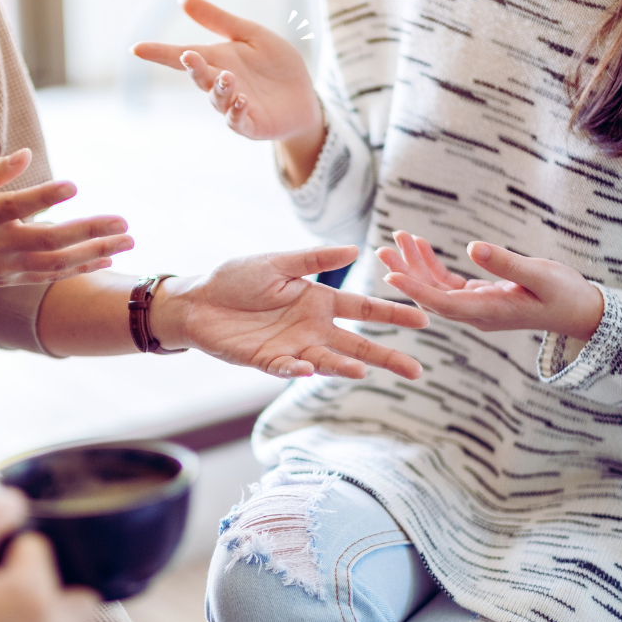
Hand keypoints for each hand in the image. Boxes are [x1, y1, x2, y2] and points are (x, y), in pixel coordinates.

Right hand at [0, 149, 133, 305]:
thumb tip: (25, 153)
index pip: (18, 206)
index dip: (45, 197)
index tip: (73, 186)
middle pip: (51, 240)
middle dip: (90, 231)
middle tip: (124, 221)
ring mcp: (7, 266)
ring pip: (58, 263)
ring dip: (96, 251)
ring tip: (129, 240)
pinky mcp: (12, 280)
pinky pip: (52, 275)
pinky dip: (80, 267)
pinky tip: (105, 256)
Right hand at [131, 0, 320, 143]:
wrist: (303, 97)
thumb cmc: (275, 66)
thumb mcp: (250, 35)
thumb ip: (218, 20)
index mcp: (217, 60)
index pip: (183, 56)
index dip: (160, 53)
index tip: (137, 48)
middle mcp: (220, 84)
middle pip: (199, 77)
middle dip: (193, 68)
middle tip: (189, 56)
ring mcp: (233, 106)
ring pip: (217, 99)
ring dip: (219, 88)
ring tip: (227, 77)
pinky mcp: (249, 125)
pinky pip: (237, 121)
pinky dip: (236, 111)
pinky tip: (241, 100)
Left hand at [154, 245, 429, 378]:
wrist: (197, 299)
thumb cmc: (236, 278)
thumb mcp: (277, 263)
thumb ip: (313, 260)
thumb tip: (355, 250)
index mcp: (318, 300)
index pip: (363, 308)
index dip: (392, 313)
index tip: (424, 318)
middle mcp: (311, 327)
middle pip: (355, 344)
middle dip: (386, 356)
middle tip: (416, 371)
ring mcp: (290, 346)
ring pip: (325, 360)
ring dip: (343, 366)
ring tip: (363, 370)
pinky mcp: (265, 360)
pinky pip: (285, 367)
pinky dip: (296, 369)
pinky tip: (306, 368)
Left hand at [377, 231, 604, 340]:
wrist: (579, 310)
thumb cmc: (564, 293)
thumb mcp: (540, 274)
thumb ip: (506, 263)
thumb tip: (472, 247)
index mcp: (487, 312)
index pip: (442, 303)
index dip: (414, 290)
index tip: (390, 277)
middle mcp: (475, 313)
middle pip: (429, 296)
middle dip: (405, 273)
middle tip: (382, 249)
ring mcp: (474, 306)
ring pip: (434, 288)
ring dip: (415, 265)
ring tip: (398, 238)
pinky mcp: (478, 296)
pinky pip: (446, 283)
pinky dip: (432, 265)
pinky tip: (419, 245)